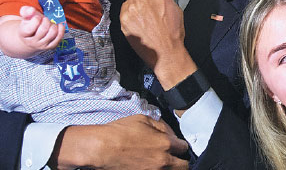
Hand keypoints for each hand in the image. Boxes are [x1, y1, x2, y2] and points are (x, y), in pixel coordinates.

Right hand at [18, 5, 64, 50]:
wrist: (32, 36)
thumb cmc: (30, 24)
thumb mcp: (26, 17)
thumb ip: (26, 11)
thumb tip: (31, 10)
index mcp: (24, 34)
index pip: (31, 27)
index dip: (36, 19)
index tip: (37, 17)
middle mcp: (32, 42)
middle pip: (44, 29)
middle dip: (46, 21)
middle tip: (45, 19)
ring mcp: (42, 45)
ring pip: (52, 33)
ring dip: (53, 25)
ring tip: (50, 23)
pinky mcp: (51, 46)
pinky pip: (59, 37)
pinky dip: (61, 29)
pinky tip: (58, 25)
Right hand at [50, 115, 188, 169]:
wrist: (101, 149)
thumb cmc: (120, 132)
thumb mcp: (144, 119)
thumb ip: (162, 126)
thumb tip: (170, 133)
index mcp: (166, 144)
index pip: (184, 148)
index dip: (180, 145)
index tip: (177, 145)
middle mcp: (163, 162)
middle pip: (183, 166)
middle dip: (180, 160)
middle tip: (174, 157)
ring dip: (171, 167)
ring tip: (162, 162)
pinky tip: (151, 166)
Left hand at [120, 0, 196, 89]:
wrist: (166, 52)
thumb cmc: (174, 31)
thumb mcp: (175, 8)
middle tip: (150, 5)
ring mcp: (133, 8)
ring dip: (135, 1)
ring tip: (145, 16)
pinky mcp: (124, 18)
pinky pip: (124, 7)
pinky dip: (130, 13)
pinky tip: (139, 23)